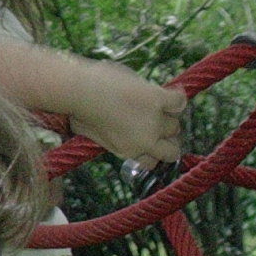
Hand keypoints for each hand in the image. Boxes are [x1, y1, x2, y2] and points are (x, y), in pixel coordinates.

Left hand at [68, 63, 187, 166]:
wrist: (80, 92)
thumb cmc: (76, 109)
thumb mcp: (87, 133)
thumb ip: (102, 137)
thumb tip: (104, 131)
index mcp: (127, 151)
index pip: (152, 163)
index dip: (152, 153)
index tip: (150, 142)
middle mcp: (145, 141)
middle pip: (171, 148)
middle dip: (166, 139)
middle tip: (159, 124)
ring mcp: (154, 122)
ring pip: (176, 126)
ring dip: (168, 116)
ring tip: (156, 104)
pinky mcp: (158, 100)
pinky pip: (179, 102)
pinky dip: (176, 97)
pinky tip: (166, 92)